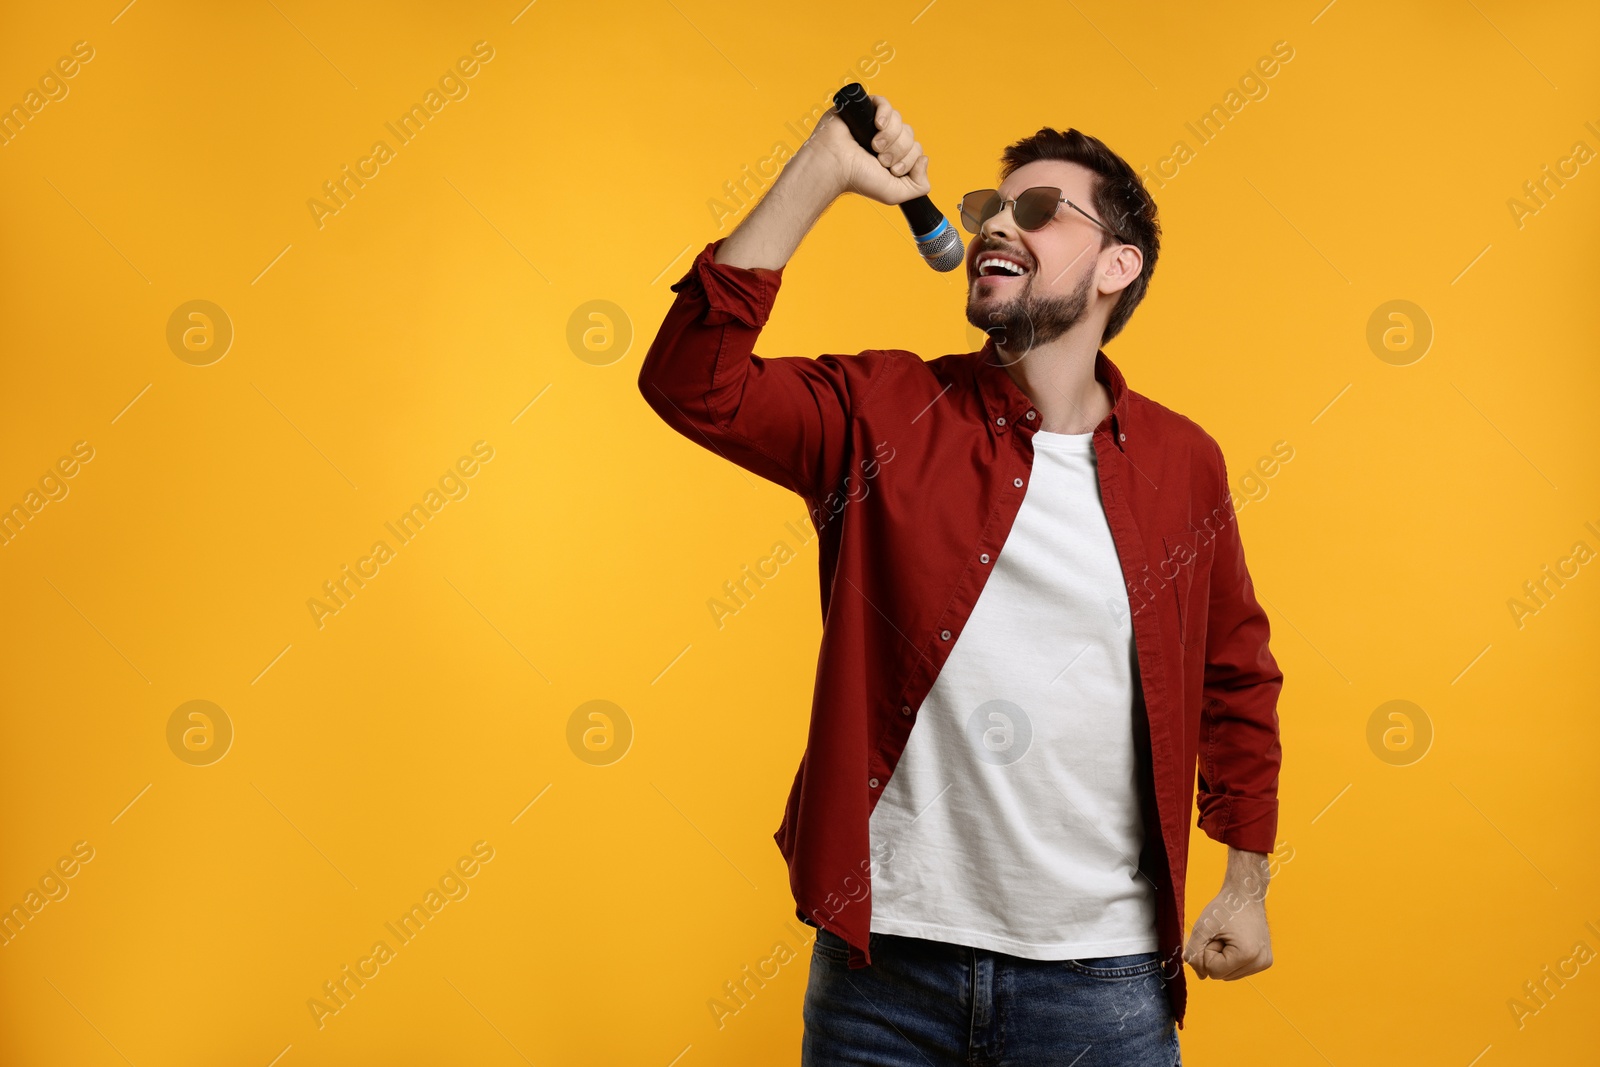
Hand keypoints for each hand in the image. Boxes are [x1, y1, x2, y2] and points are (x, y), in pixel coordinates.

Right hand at [797, 93, 930, 206]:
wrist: (834, 166)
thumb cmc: (858, 179)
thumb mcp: (894, 193)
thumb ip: (918, 186)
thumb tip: (924, 160)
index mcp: (894, 156)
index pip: (916, 149)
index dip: (908, 159)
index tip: (891, 169)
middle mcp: (886, 139)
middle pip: (909, 135)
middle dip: (898, 149)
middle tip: (880, 159)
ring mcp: (875, 124)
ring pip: (899, 120)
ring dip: (890, 136)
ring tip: (873, 146)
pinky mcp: (864, 109)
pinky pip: (884, 103)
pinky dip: (885, 113)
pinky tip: (878, 125)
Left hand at [1184, 887, 1272, 979]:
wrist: (1246, 894)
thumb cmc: (1225, 907)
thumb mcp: (1203, 928)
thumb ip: (1194, 953)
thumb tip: (1200, 976)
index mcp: (1247, 955)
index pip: (1213, 971)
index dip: (1207, 952)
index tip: (1216, 934)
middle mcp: (1260, 962)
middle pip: (1221, 975)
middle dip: (1216, 955)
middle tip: (1223, 934)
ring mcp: (1264, 962)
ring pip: (1229, 974)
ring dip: (1223, 957)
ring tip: (1230, 937)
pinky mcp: (1265, 961)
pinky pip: (1238, 970)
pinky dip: (1232, 958)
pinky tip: (1237, 941)